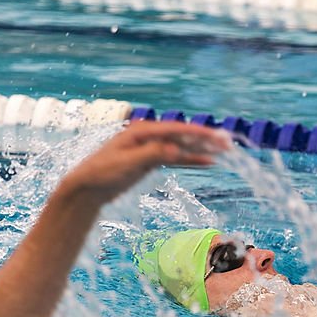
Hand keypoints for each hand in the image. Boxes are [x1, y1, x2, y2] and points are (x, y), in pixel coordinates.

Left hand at [60, 120, 231, 205]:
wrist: (87, 187)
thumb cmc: (103, 173)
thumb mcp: (128, 163)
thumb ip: (152, 154)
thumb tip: (177, 150)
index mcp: (142, 131)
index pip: (177, 130)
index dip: (199, 134)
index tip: (218, 139)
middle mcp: (148, 136)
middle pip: (183, 136)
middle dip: (206, 140)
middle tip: (228, 144)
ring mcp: (150, 147)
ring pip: (182, 146)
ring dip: (201, 150)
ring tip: (223, 153)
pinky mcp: (150, 160)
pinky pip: (176, 157)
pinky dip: (191, 159)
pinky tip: (206, 162)